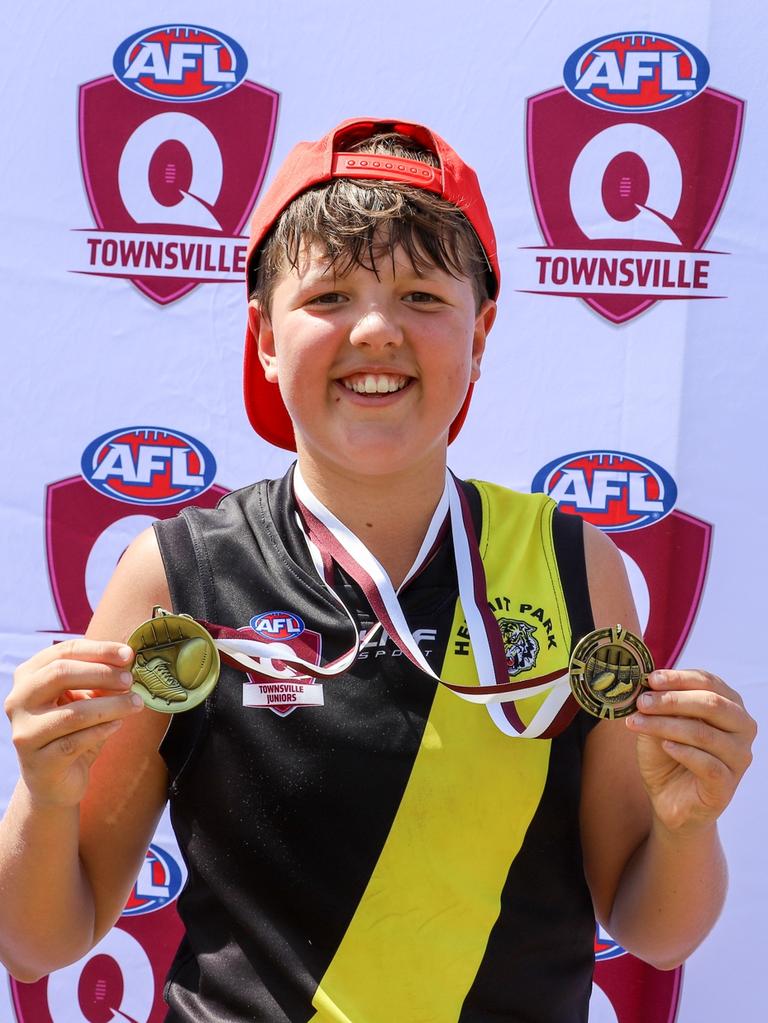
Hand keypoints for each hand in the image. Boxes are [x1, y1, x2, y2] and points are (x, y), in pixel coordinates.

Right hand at [5, 640, 143, 808]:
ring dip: (111, 706)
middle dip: (102, 674)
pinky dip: (102, 730)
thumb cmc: (72, 731)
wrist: (55, 781)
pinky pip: (76, 742)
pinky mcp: (39, 762)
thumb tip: (127, 661)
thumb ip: (100, 679)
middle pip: (60, 674)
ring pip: (72, 713)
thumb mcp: (85, 699)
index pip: (63, 652)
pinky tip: (118, 725)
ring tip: (136, 703)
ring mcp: (25, 732)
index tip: (128, 655)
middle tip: (130, 680)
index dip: (98, 650)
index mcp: (28, 676)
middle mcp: (18, 701)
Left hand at [625, 669, 755, 833]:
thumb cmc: (666, 753)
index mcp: (729, 705)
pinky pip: (708, 764)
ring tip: (638, 723)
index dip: (679, 678)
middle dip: (672, 700)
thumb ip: (657, 703)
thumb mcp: (658, 722)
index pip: (709, 682)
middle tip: (642, 702)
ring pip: (704, 733)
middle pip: (711, 704)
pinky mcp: (727, 785)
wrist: (668, 798)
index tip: (651, 679)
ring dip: (666, 725)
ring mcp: (738, 757)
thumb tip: (645, 682)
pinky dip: (683, 752)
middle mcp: (741, 728)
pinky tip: (665, 746)